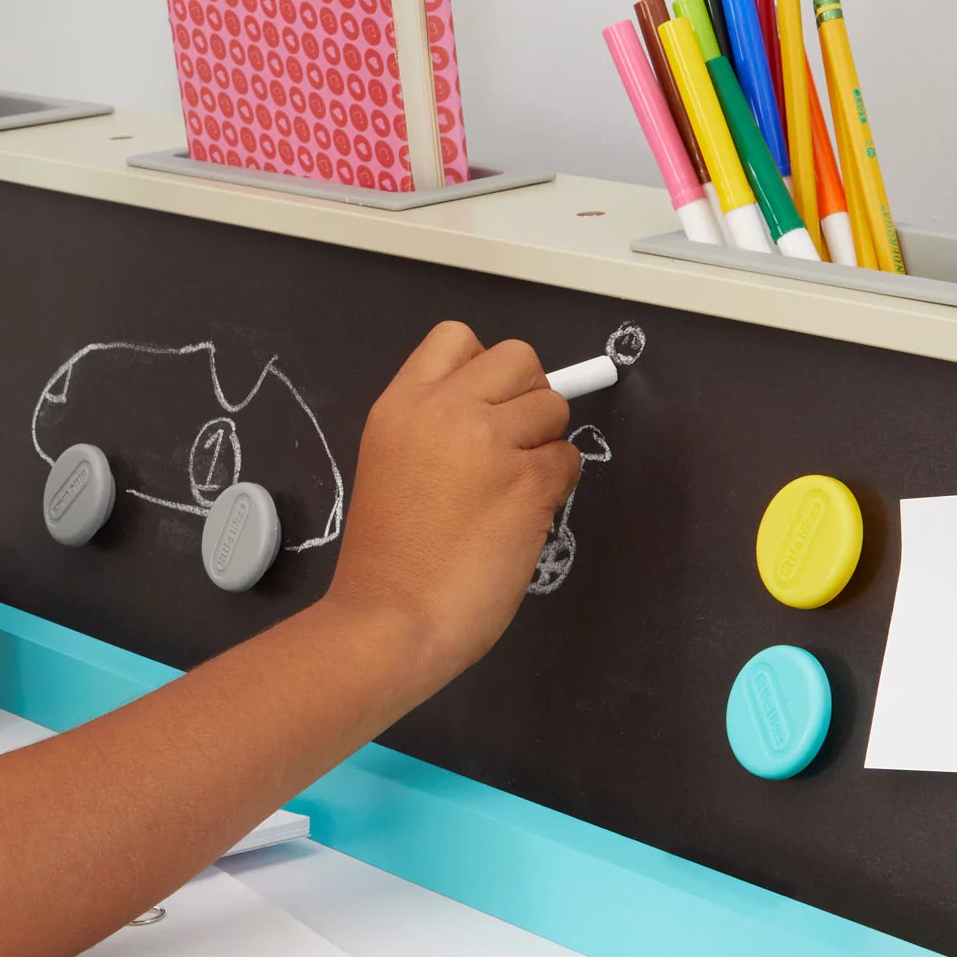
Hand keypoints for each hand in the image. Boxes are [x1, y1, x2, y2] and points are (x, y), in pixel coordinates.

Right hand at [327, 322, 580, 687]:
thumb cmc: (387, 562)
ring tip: (513, 488)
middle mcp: (445, 411)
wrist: (390, 619)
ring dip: (544, 444)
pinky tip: (523, 516)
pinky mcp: (527, 483)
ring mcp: (489, 444)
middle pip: (517, 357)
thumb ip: (433, 431)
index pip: (456, 338)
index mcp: (400, 406)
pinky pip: (569, 460)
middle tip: (510, 445)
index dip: (483, 368)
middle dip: (526, 396)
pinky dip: (557, 485)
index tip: (483, 409)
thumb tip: (496, 416)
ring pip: (552, 406)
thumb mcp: (390, 466)